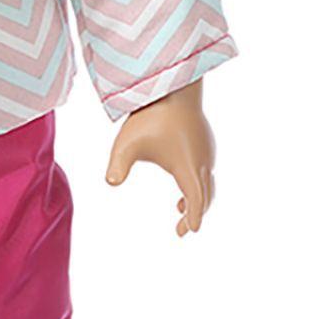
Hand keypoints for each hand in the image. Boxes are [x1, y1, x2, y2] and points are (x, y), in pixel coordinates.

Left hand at [105, 79, 216, 236]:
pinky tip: (182, 179)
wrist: (173, 87)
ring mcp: (206, 151)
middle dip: (195, 214)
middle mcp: (202, 162)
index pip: (195, 201)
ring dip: (198, 198)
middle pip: (205, 196)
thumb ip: (118, 165)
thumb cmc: (150, 116)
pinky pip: (206, 169)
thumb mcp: (127, 143)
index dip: (193, 218)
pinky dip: (199, 182)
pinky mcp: (205, 141)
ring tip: (179, 209)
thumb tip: (110, 183)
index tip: (188, 231)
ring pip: (208, 182)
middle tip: (181, 229)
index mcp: (187, 168)